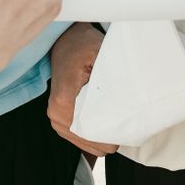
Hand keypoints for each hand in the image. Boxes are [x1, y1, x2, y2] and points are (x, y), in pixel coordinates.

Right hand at [47, 23, 117, 157]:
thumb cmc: (82, 46)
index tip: (128, 122)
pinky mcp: (60, 122)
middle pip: (92, 142)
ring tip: (116, 117)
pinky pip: (83, 139)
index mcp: (64, 101)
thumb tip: (127, 101)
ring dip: (103, 134)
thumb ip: (110, 78)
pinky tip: (106, 120)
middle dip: (110, 133)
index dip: (114, 131)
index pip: (94, 133)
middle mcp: (56, 115)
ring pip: (88, 143)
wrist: (65, 41)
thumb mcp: (99, 54)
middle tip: (125, 117)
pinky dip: (96, 133)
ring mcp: (56, 120)